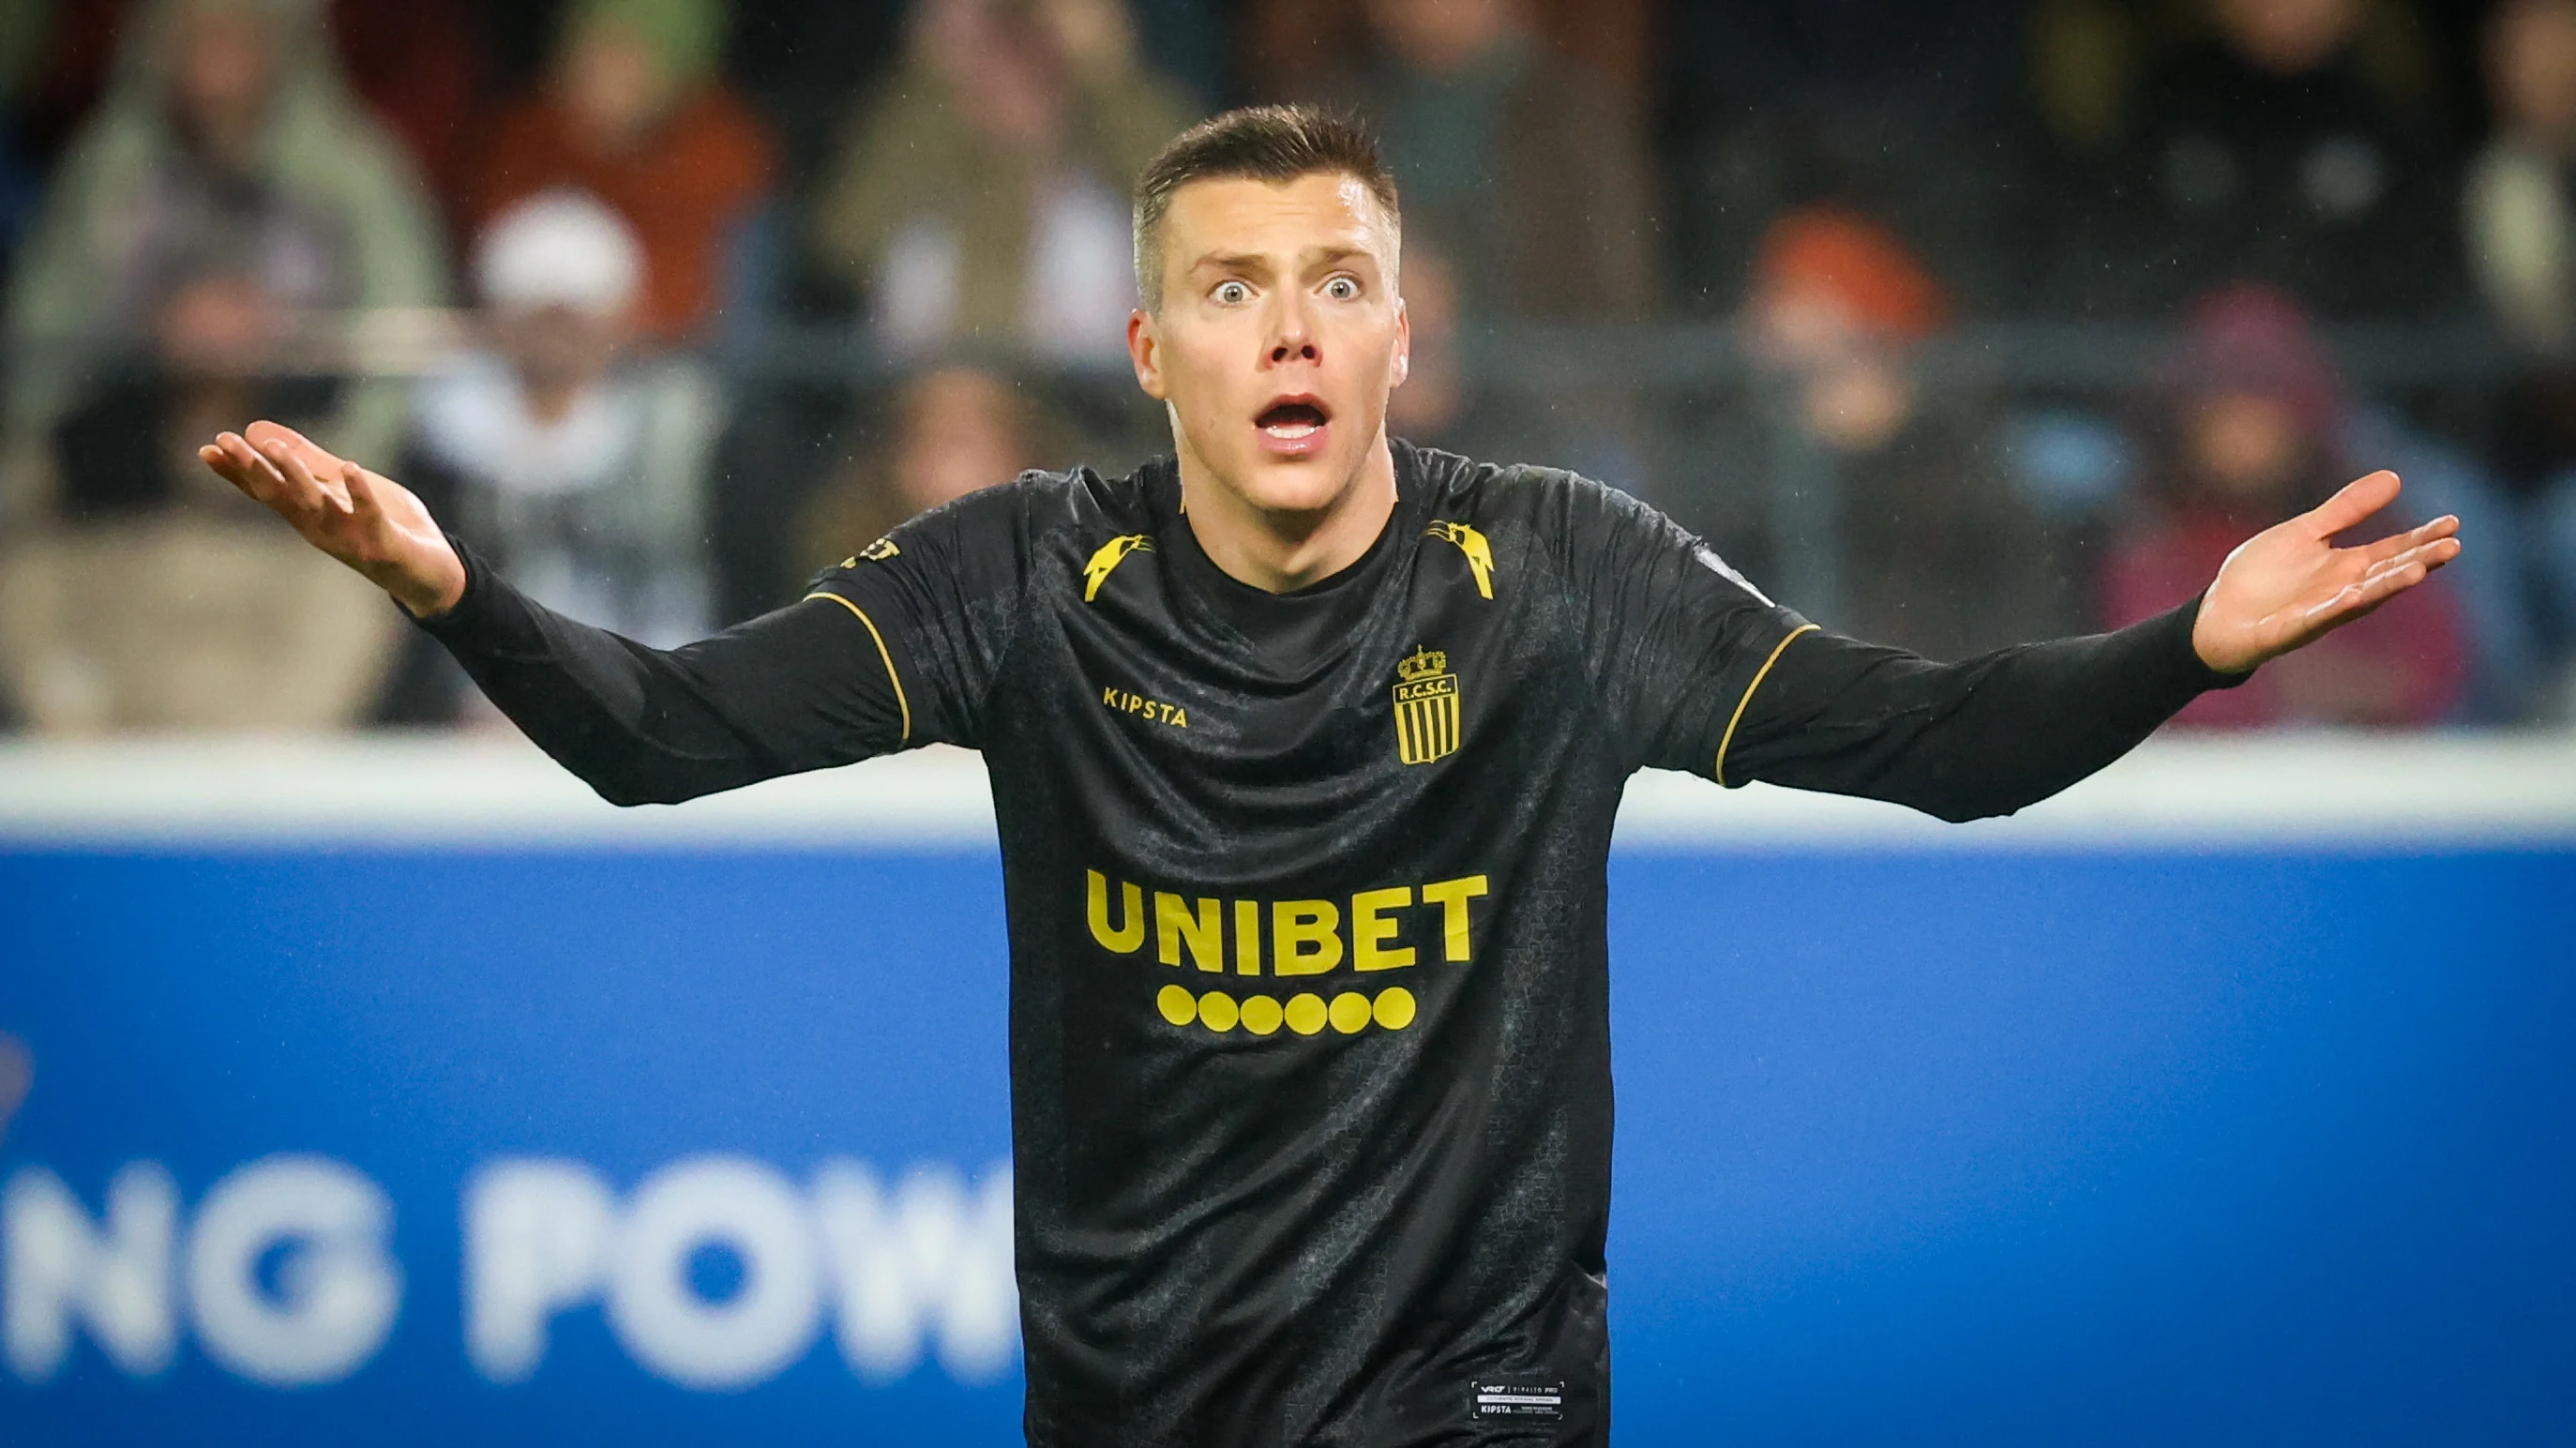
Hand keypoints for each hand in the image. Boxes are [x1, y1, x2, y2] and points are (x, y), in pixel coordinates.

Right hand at [198, 420, 466, 617]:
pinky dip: (360, 494)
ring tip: (277, 450)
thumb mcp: (343, 486)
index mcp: (309, 514)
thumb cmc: (386, 526)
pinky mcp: (383, 544)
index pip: (265, 491)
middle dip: (253, 470)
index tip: (208, 448)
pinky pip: (370, 516)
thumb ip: (308, 462)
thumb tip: (259, 431)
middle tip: (226, 442)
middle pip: (281, 497)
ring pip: (317, 507)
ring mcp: (351, 538)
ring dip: (297, 478)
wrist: (434, 573)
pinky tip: (350, 468)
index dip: (236, 472)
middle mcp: (321, 528)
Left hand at [2190, 470, 2460, 674]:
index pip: (2393, 551)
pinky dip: (2336, 608)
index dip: (2422, 538)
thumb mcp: (2305, 532)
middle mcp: (2341, 590)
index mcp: (2345, 566)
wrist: (2216, 615)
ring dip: (2389, 586)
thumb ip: (2346, 510)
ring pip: (2361, 599)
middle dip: (2419, 561)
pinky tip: (2355, 595)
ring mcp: (2318, 612)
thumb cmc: (2262, 576)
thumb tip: (2395, 477)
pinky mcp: (2290, 630)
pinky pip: (2316, 618)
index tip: (2453, 523)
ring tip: (2419, 571)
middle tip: (2453, 547)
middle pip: (2387, 574)